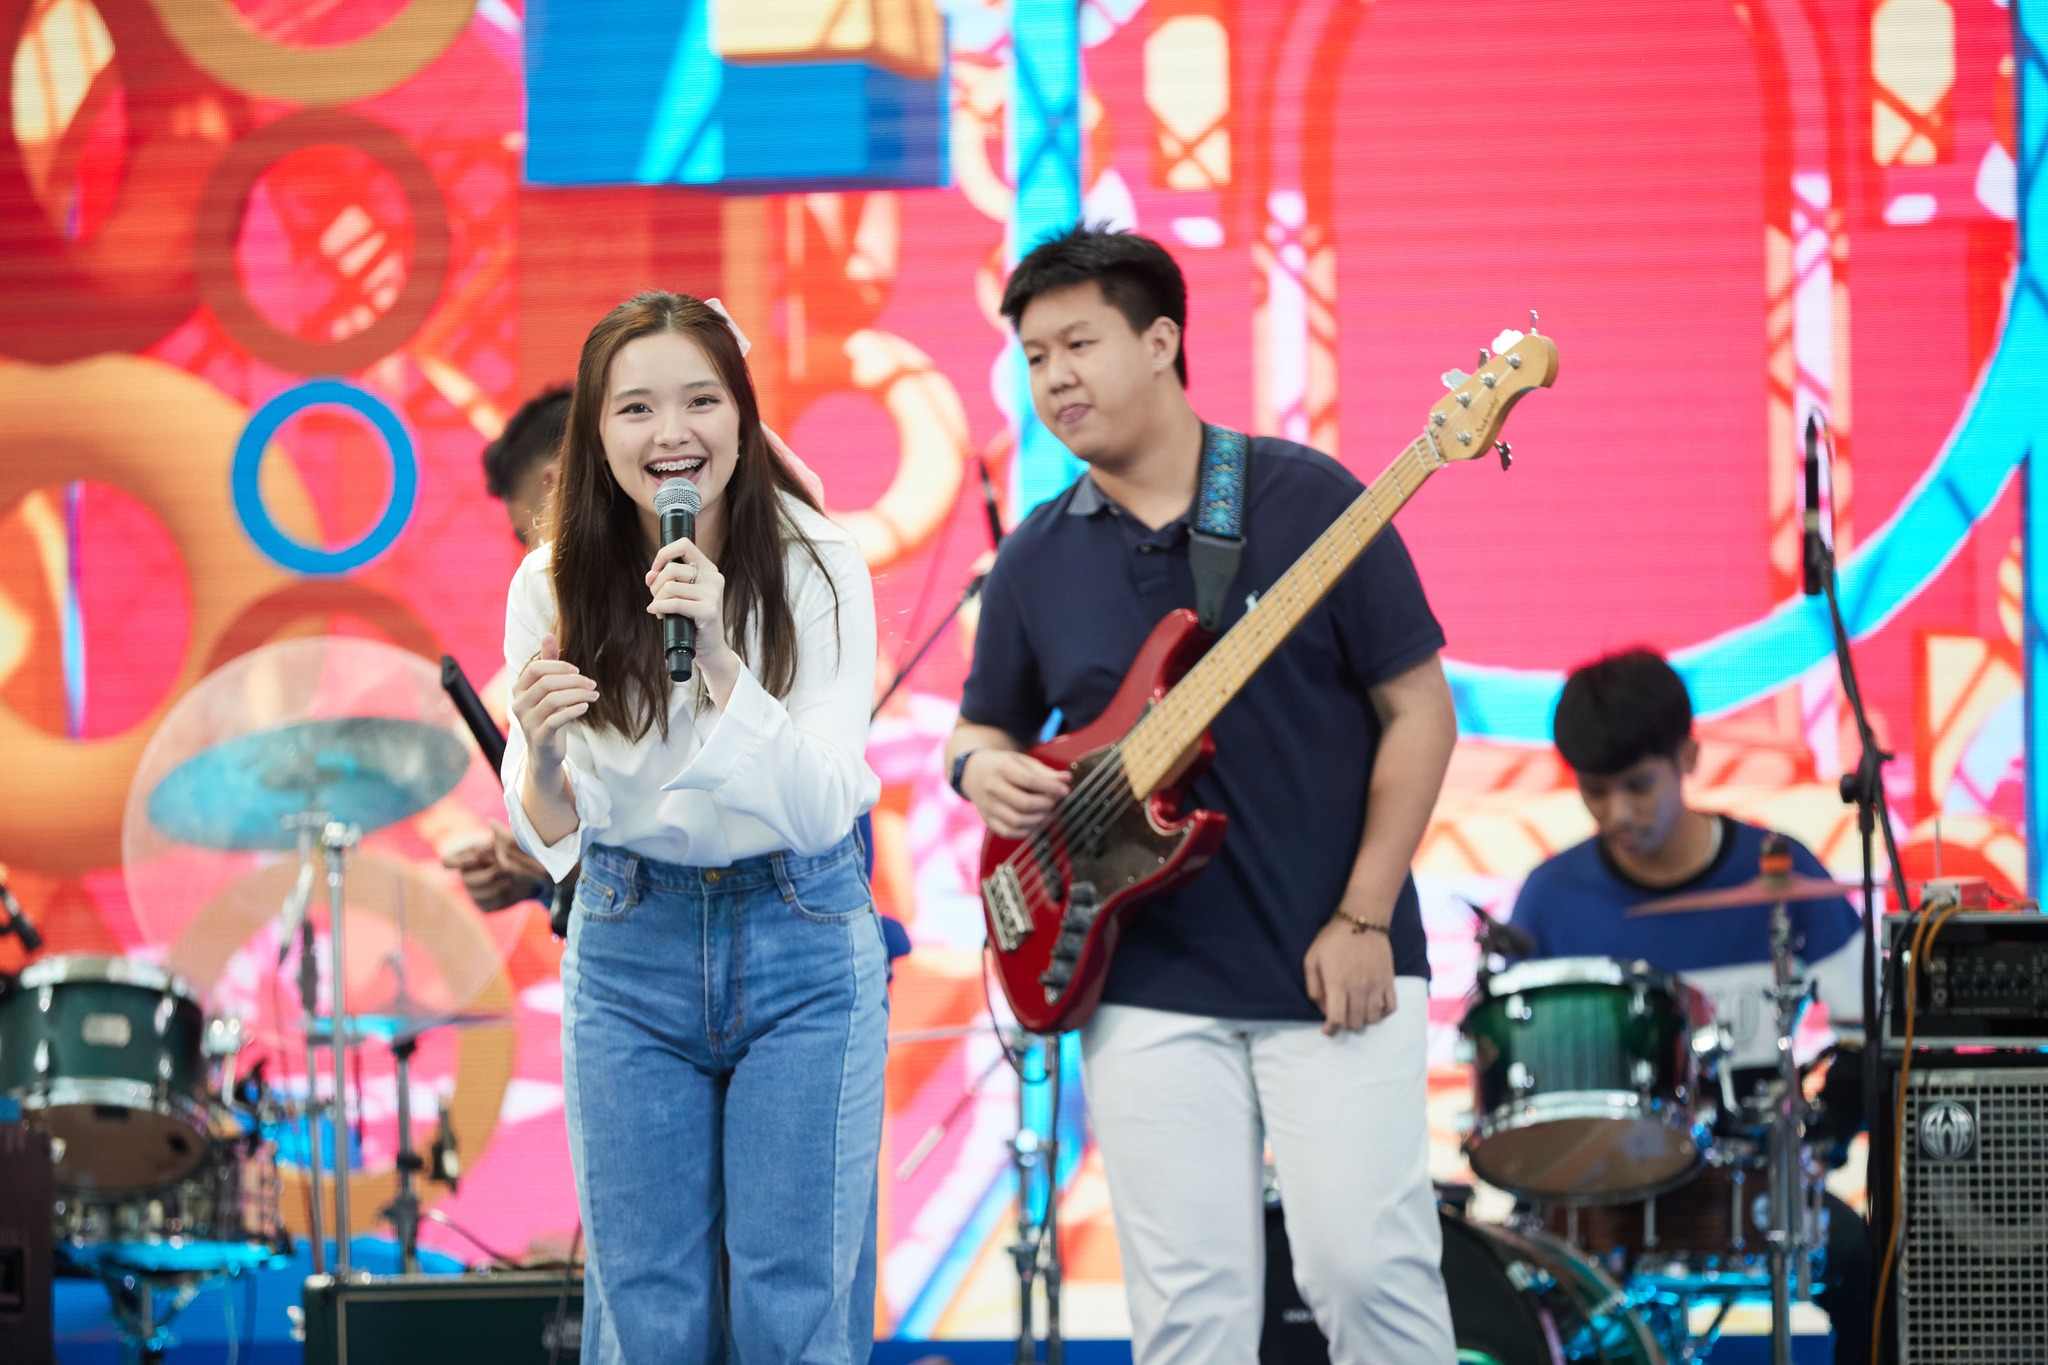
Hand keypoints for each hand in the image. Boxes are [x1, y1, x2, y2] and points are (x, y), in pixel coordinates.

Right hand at [441, 824, 548, 912]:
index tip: (476, 858)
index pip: (447, 861)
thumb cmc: (515, 853)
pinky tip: (510, 888)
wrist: (531, 875)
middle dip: (489, 873)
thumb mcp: (510, 842)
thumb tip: (491, 822)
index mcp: (466, 857)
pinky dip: (503, 896)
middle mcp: (465, 875)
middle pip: (467, 880)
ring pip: (479, 894)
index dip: (457, 862)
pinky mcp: (484, 905)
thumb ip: (501, 835)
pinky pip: (489, 904)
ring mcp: (473, 892)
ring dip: (498, 885)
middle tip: (504, 867)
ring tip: (510, 877)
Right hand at [511, 633, 596, 773]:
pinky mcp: (539, 736)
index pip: (535, 669)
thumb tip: (548, 634)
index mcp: (519, 689)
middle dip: (573, 681)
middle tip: (592, 685)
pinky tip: (585, 707)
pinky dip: (573, 711)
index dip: (558, 666)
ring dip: (578, 695)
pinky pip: (556, 719)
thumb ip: (548, 663)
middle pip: (546, 683)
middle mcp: (518, 704)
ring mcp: (527, 721)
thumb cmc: (548, 715)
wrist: (545, 752)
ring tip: (594, 696)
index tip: (578, 671)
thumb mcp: (548, 690)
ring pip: (553, 700)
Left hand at [645, 538, 738, 687]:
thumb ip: (667, 581)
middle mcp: (714, 578)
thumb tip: (650, 575)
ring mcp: (713, 594)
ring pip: (670, 586)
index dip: (664, 553)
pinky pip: (674, 603)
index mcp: (709, 569)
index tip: (655, 570)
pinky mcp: (708, 610)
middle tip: (655, 598)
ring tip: (659, 610)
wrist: (710, 649)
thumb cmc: (692, 621)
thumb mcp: (681, 595)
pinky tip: (657, 613)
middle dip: (655, 585)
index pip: (684, 545)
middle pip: (672, 568)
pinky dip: (660, 607)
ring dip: (657, 599)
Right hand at [961, 751, 1070, 839]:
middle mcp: (992, 787)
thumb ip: (1045, 772)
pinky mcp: (987, 819)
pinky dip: (1026, 831)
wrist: (974, 771)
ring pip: (1017, 821)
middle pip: (1023, 803)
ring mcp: (988, 805)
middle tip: (1054, 802)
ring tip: (1046, 812)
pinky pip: (1008, 832)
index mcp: (1002, 768)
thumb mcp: (1022, 761)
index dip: (1050, 788)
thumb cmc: (1004, 765)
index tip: (1064, 790)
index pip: (1029, 780)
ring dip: (1038, 819)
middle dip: (1045, 805)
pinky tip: (1034, 822)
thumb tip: (1066, 779)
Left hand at [1304, 912, 1397, 1034]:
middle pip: (1355, 1023)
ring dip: (1363, 1021)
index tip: (1327, 1030)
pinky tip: (1373, 1008)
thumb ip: (1313, 987)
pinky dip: (1382, 1013)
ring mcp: (1377, 986)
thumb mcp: (1311, 959)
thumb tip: (1322, 1008)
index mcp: (1338, 984)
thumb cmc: (1333, 939)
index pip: (1337, 1019)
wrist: (1362, 920)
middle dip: (1346, 1026)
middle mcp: (1359, 989)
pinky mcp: (1389, 981)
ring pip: (1373, 1019)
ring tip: (1356, 1013)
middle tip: (1341, 1019)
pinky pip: (1390, 1007)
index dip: (1330, 1029)